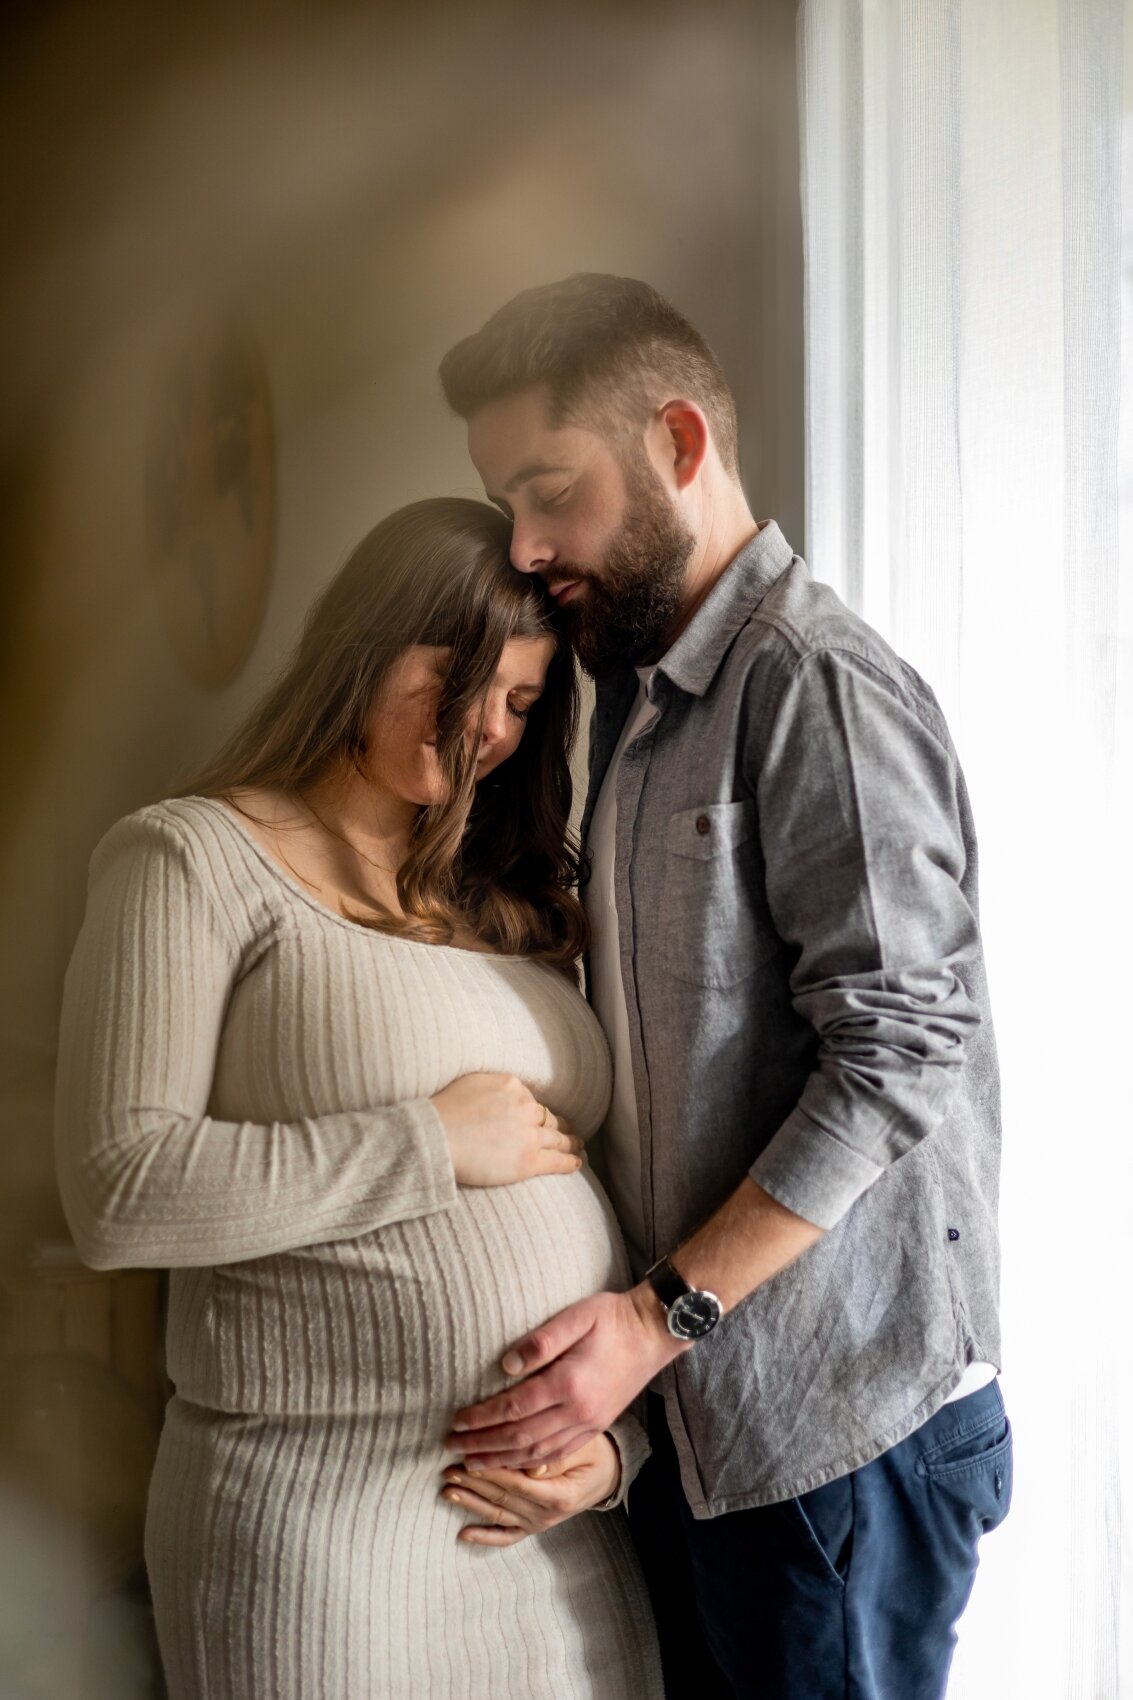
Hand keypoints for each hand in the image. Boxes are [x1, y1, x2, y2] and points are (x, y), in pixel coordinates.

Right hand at [431, 1072, 581, 1186]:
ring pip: (558, 1139)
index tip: (539, 1119)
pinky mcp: (529, 1161)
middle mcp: (526, 1108)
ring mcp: (530, 1135)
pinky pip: (557, 1161)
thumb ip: (490, 1085)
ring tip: (577, 1145)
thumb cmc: (444, 1111)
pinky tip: (577, 1162)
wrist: (437, 1137)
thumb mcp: (470, 1083)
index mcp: (513, 1087)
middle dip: (561, 1125)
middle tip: (570, 1131)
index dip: (536, 1113)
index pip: (531, 1101)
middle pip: (549, 1119)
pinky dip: (570, 1162)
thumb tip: (498, 1092)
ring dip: (570, 1142)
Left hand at [439, 1432, 620, 1546]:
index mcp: (559, 1495)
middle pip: (503, 1498)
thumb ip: (558, 1457)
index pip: (517, 1483)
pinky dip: (485, 1537)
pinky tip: (463, 1534)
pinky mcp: (533, 1527)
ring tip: (447, 1490)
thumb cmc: (593, 1454)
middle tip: (449, 1469)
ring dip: (471, 1503)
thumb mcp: (583, 1448)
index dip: (491, 1471)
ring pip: (498, 1514)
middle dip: (474, 1483)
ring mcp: (538, 1523)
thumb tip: (531, 1468)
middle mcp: (546, 1515)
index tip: (468, 1457)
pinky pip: (507, 1536)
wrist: (606, 1475)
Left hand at [446, 1286, 686, 1469]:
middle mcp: (578, 1411)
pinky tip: (514, 1465)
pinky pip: (558, 1453)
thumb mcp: (576, 1316)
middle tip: (452, 1449)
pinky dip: (531, 1464)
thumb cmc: (612, 1318)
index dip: (482, 1418)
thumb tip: (506, 1365)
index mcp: (569, 1383)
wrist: (653, 1333)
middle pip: (521, 1438)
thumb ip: (540, 1340)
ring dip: (502, 1461)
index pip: (515, 1407)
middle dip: (483, 1446)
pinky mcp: (596, 1427)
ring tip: (473, 1464)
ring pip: (537, 1453)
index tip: (457, 1421)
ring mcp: (589, 1423)